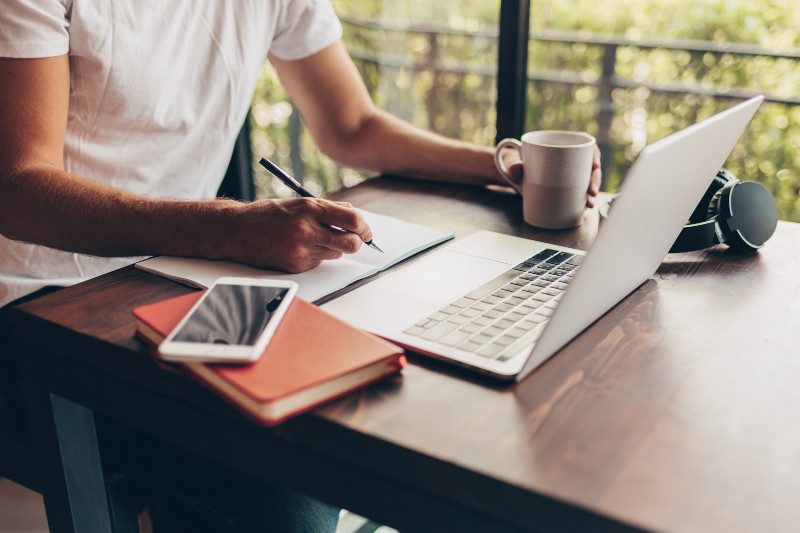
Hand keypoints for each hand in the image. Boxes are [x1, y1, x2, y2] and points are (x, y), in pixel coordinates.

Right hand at [223, 198, 372, 271]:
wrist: (237, 231)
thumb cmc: (270, 215)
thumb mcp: (299, 203)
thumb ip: (328, 208)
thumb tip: (355, 217)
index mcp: (310, 208)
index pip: (353, 220)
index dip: (365, 228)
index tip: (366, 231)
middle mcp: (307, 228)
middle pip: (351, 243)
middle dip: (357, 242)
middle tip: (354, 240)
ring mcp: (301, 249)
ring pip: (336, 253)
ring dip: (333, 248)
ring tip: (315, 239)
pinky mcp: (295, 265)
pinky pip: (319, 262)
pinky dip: (316, 256)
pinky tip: (300, 248)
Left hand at [498, 145, 601, 207]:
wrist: (515, 177)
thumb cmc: (518, 164)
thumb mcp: (514, 163)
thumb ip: (513, 164)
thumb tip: (514, 170)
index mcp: (562, 146)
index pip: (584, 146)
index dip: (594, 154)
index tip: (594, 165)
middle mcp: (570, 160)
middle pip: (590, 166)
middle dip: (595, 179)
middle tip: (591, 192)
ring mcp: (571, 175)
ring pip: (588, 180)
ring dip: (593, 192)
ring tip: (589, 203)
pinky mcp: (568, 188)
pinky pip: (581, 192)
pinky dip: (585, 199)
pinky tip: (587, 207)